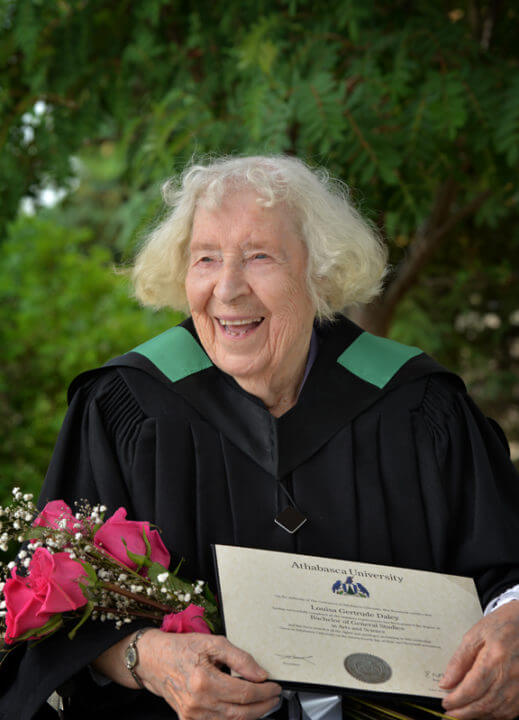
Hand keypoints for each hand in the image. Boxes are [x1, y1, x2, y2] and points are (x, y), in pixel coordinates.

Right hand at [138, 630, 281, 719]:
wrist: (154, 660)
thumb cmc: (182, 648)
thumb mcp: (213, 643)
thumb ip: (240, 659)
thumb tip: (260, 674)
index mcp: (204, 681)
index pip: (244, 693)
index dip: (264, 692)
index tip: (275, 687)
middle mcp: (198, 702)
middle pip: (241, 713)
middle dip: (263, 706)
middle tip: (274, 697)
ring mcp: (192, 715)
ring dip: (252, 715)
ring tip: (263, 703)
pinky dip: (234, 719)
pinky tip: (243, 710)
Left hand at [440, 601, 518, 718]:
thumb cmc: (501, 625)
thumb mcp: (476, 634)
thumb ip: (460, 659)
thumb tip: (446, 682)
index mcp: (495, 658)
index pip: (472, 688)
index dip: (457, 699)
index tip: (445, 703)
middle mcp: (511, 676)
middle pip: (484, 703)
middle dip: (464, 712)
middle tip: (450, 714)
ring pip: (497, 711)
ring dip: (478, 716)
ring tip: (462, 714)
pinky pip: (510, 712)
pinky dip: (494, 715)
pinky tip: (482, 711)